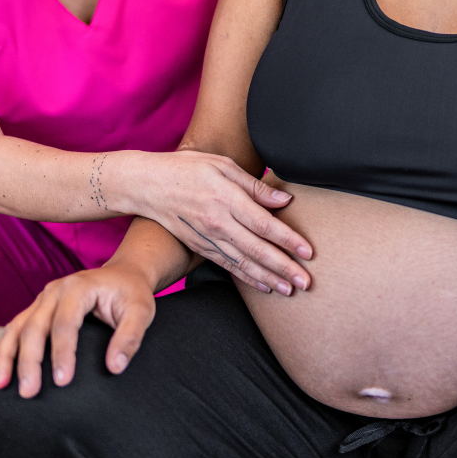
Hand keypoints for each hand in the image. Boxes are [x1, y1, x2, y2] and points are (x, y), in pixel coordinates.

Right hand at [0, 265, 155, 398]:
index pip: (65, 324)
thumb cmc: (132, 293)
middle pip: (35, 327)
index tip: (61, 381)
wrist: (123, 273)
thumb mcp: (141, 311)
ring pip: (18, 327)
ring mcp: (43, 298)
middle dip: (29, 362)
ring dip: (6, 356)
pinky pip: (16, 326)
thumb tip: (115, 367)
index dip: (62, 353)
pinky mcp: (38, 307)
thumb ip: (130, 337)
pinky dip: (3, 346)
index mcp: (78, 288)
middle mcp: (55, 290)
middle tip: (28, 392)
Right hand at [138, 150, 311, 295]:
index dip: (288, 240)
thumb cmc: (188, 169)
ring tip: (290, 291)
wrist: (148, 185)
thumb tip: (284, 199)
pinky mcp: (200, 247)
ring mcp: (208, 238)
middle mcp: (218, 222)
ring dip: (268, 278)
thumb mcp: (222, 166)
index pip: (264, 224)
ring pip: (243, 263)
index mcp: (226, 198)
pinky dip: (247, 278)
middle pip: (257, 249)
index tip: (308, 252)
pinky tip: (264, 286)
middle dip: (284, 267)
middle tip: (306, 282)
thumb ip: (255, 185)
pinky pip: (227, 266)